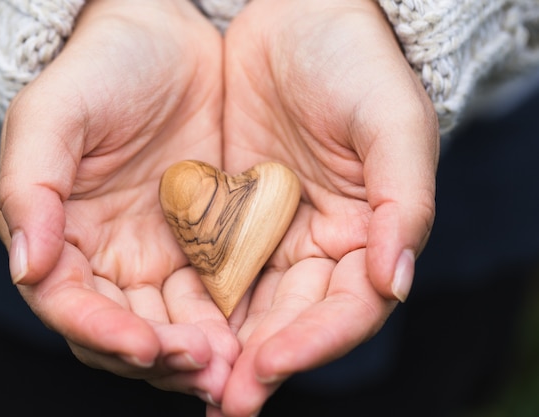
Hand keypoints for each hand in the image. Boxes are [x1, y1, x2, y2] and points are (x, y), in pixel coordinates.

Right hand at [0, 0, 237, 402]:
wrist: (164, 40)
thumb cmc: (100, 70)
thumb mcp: (53, 116)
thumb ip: (30, 189)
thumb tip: (26, 267)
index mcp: (59, 237)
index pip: (71, 305)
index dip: (104, 332)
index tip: (145, 346)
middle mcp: (105, 258)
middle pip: (125, 329)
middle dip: (162, 356)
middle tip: (208, 365)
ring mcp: (156, 255)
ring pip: (173, 323)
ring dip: (200, 352)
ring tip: (235, 364)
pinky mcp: (204, 245)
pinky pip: (215, 293)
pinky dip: (230, 320)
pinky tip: (253, 334)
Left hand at [216, 0, 438, 414]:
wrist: (301, 18)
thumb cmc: (358, 65)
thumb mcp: (392, 125)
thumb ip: (404, 203)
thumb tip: (395, 282)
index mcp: (369, 235)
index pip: (347, 310)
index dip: (312, 343)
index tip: (267, 365)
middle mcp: (321, 247)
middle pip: (293, 322)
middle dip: (260, 362)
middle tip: (222, 400)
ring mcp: (274, 235)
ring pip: (249, 306)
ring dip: (221, 345)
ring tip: (186, 376)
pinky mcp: (230, 217)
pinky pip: (211, 267)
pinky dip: (194, 300)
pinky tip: (167, 325)